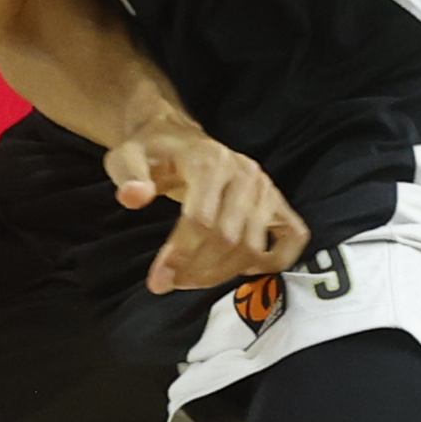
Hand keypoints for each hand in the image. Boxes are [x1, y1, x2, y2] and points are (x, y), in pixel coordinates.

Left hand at [108, 128, 302, 293]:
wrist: (178, 138)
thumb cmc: (152, 153)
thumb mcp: (127, 156)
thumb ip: (128, 175)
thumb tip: (134, 197)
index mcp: (209, 161)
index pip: (201, 219)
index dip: (180, 255)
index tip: (158, 281)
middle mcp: (245, 173)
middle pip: (229, 238)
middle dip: (198, 270)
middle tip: (171, 283)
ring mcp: (266, 188)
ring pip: (253, 246)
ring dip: (223, 274)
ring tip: (193, 279)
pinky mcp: (278, 201)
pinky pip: (292, 238)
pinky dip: (273, 262)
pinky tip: (241, 270)